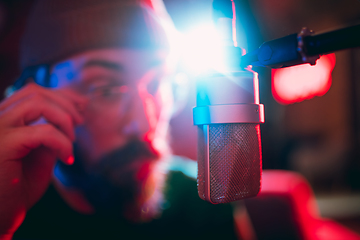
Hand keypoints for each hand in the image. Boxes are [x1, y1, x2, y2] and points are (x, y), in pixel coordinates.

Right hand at [0, 83, 86, 238]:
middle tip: (81, 121)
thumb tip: (73, 110)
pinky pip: (43, 131)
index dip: (61, 95)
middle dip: (66, 103)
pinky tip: (67, 159)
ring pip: (37, 103)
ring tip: (72, 140)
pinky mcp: (2, 145)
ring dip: (63, 119)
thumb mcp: (40, 152)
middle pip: (34, 91)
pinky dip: (62, 142)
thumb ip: (51, 130)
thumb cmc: (19, 188)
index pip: (31, 91)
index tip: (83, 105)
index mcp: (3, 120)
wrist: (2, 216)